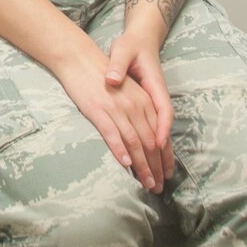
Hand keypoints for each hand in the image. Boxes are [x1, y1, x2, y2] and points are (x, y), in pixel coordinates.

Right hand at [52, 33, 169, 192]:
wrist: (80, 59)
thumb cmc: (102, 76)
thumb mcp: (128, 91)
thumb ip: (139, 111)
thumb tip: (147, 137)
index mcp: (144, 101)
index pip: (160, 134)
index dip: (165, 157)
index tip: (167, 174)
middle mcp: (135, 106)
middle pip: (151, 142)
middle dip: (156, 167)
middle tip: (158, 187)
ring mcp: (117, 108)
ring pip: (135, 142)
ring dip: (143, 166)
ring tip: (147, 183)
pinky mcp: (98, 110)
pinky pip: (112, 134)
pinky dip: (120, 150)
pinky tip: (125, 165)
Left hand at [104, 23, 175, 183]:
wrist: (140, 40)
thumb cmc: (131, 46)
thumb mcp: (123, 51)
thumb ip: (118, 65)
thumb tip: (112, 79)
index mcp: (155, 85)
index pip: (163, 110)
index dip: (161, 129)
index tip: (157, 146)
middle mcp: (159, 97)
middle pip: (165, 129)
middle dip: (163, 154)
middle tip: (159, 177)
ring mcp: (156, 103)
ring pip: (163, 133)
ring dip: (164, 156)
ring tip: (162, 179)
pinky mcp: (151, 107)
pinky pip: (157, 130)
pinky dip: (158, 148)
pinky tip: (156, 163)